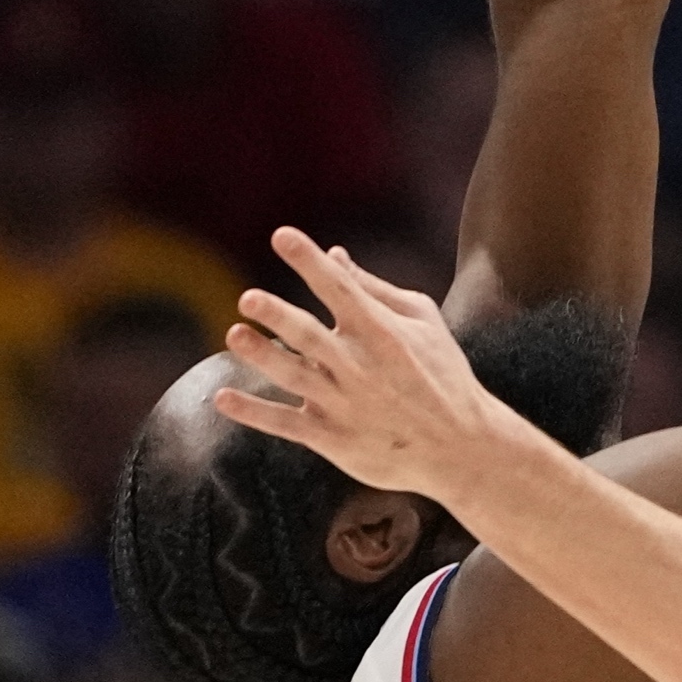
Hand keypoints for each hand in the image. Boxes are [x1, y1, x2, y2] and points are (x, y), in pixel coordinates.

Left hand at [215, 228, 507, 507]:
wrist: (459, 446)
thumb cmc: (443, 374)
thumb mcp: (423, 322)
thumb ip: (375, 288)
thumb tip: (334, 254)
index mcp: (381, 331)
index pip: (340, 287)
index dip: (309, 260)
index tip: (281, 236)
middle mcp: (358, 365)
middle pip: (309, 335)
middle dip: (278, 315)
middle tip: (248, 298)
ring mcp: (342, 403)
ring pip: (292, 377)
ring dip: (261, 356)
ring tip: (234, 334)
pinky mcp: (331, 437)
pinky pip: (284, 424)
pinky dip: (252, 412)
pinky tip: (221, 397)